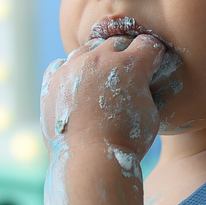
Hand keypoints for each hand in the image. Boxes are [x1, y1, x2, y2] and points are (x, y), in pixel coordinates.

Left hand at [40, 34, 165, 158]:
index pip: (148, 43)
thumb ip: (144, 85)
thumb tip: (140, 77)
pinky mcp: (52, 80)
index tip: (150, 68)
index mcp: (131, 63)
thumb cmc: (127, 141)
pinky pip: (63, 64)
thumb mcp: (150, 111)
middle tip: (125, 78)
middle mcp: (101, 58)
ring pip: (89, 50)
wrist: (89, 161)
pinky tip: (77, 89)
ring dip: (97, 61)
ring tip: (100, 84)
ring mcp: (74, 67)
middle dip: (125, 55)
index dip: (152, 56)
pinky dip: (71, 72)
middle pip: (117, 42)